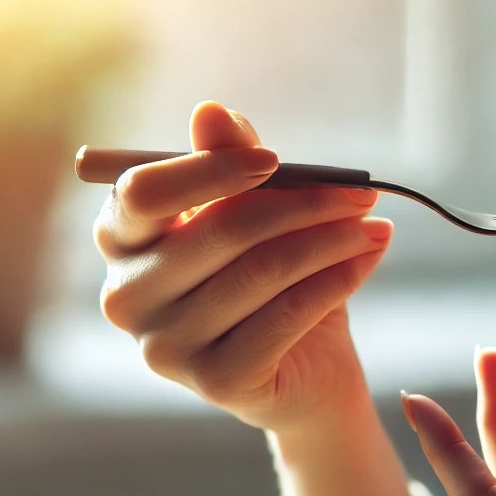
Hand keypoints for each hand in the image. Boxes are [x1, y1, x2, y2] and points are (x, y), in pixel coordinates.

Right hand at [94, 100, 392, 434]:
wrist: (309, 380)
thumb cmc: (274, 290)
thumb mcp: (257, 223)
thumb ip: (232, 169)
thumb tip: (213, 112)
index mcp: (121, 246)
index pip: (144, 193)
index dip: (212, 170)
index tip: (277, 160)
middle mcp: (126, 300)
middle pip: (219, 232)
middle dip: (303, 205)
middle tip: (362, 194)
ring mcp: (166, 349)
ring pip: (261, 272)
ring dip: (331, 241)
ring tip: (375, 226)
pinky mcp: (216, 383)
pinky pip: (286, 316)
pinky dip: (336, 281)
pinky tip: (368, 259)